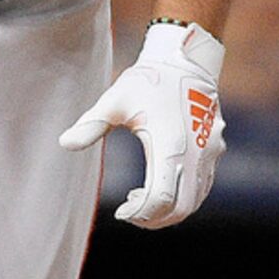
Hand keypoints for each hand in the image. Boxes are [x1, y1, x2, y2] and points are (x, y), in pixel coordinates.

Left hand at [59, 21, 224, 228]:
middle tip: (130, 213)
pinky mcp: (214, 150)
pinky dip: (183, 197)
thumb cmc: (148, 80)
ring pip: (195, 201)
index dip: (140, 213)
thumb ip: (92, 124)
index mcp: (171, 144)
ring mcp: (209, 153)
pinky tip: (158, 186)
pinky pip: (203, 187)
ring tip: (140, 200)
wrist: (186, 60)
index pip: (160, 199)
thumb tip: (64, 143)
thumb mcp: (116, 100)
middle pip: (180, 209)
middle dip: (154, 219)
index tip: (121, 211)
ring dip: (169, 210)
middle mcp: (195, 153)